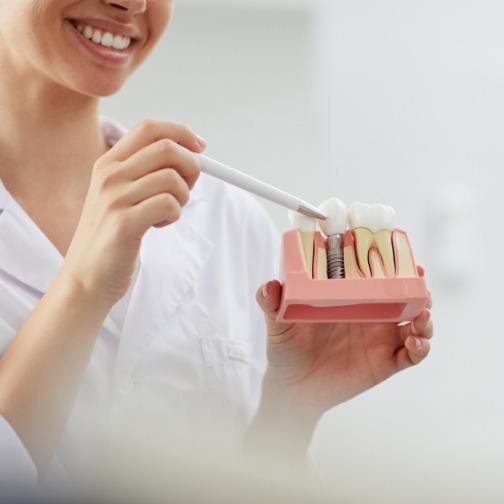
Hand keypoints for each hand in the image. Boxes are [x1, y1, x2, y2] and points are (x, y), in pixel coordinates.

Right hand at [63, 120, 205, 305]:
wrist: (86, 278)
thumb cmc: (111, 237)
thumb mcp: (120, 195)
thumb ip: (146, 173)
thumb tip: (191, 155)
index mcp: (108, 163)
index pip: (150, 128)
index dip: (181, 133)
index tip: (200, 147)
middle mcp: (109, 175)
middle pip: (167, 148)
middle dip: (191, 167)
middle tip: (186, 189)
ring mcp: (114, 198)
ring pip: (172, 178)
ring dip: (182, 197)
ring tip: (167, 212)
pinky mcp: (124, 223)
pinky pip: (169, 204)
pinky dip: (175, 215)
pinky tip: (158, 225)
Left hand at [255, 275, 432, 423]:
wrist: (293, 388)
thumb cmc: (287, 349)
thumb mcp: (278, 324)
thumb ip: (272, 304)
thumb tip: (268, 286)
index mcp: (350, 298)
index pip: (376, 275)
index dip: (392, 263)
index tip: (400, 251)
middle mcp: (370, 314)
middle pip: (404, 295)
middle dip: (417, 286)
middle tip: (419, 280)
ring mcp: (380, 338)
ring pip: (416, 321)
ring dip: (425, 315)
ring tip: (421, 315)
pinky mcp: (385, 362)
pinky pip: (412, 354)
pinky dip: (421, 346)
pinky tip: (415, 341)